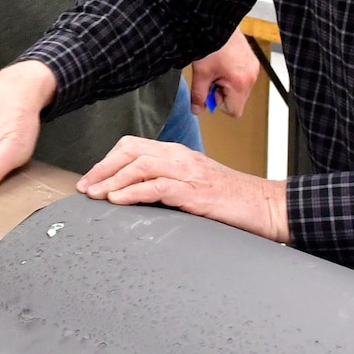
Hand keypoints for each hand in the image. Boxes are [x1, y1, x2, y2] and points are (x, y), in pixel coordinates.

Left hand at [79, 137, 288, 241]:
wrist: (268, 206)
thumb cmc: (234, 199)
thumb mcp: (195, 185)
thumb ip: (168, 184)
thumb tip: (136, 194)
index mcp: (179, 154)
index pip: (134, 147)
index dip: (108, 160)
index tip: (91, 178)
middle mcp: (181, 158)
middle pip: (131, 151)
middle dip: (103, 168)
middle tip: (85, 187)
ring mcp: (189, 173)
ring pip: (140, 165)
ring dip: (112, 180)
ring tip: (96, 194)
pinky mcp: (196, 192)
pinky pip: (158, 186)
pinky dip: (133, 192)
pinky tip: (119, 200)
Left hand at [190, 33, 263, 118]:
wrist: (217, 22)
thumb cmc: (210, 45)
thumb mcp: (200, 73)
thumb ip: (199, 95)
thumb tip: (196, 110)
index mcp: (240, 83)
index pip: (234, 111)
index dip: (219, 104)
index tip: (211, 91)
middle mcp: (251, 77)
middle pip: (238, 101)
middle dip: (223, 94)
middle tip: (212, 78)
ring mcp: (254, 69)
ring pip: (241, 90)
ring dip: (228, 85)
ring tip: (217, 69)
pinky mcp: (253, 61)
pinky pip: (244, 78)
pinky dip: (233, 76)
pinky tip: (223, 64)